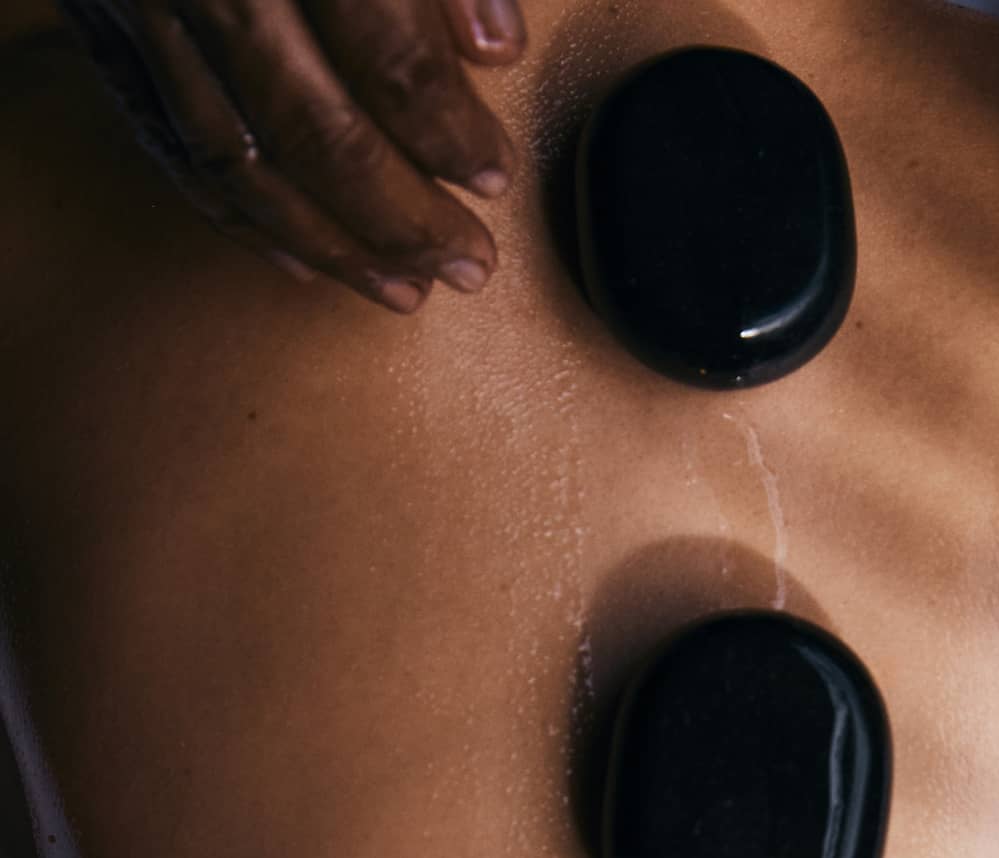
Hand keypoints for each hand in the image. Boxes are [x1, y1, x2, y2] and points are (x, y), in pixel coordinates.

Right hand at [58, 0, 526, 312]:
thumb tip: (495, 47)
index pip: (384, 56)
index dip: (445, 128)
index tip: (492, 175)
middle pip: (313, 132)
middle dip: (398, 216)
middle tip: (466, 263)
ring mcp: (144, 9)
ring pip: (239, 162)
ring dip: (328, 242)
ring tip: (402, 288)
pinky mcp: (104, 30)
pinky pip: (170, 146)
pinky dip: (238, 215)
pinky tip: (298, 257)